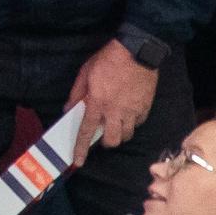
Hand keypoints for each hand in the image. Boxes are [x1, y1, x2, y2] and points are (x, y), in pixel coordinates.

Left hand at [64, 38, 157, 164]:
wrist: (137, 52)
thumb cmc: (107, 61)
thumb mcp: (85, 73)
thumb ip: (76, 93)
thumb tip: (69, 109)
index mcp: (98, 102)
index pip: (87, 131)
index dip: (81, 148)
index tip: (78, 162)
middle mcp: (116, 111)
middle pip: (112, 140)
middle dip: (106, 142)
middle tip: (102, 134)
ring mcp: (133, 111)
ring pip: (126, 135)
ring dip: (119, 133)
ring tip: (115, 121)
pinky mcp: (146, 108)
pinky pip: (138, 123)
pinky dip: (132, 122)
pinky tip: (127, 113)